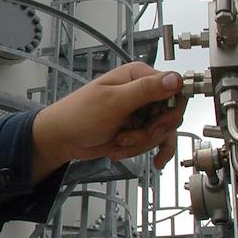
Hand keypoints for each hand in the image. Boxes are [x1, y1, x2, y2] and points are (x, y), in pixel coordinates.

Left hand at [31, 62, 186, 180]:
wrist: (62, 138)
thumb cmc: (79, 115)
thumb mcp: (114, 102)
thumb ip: (145, 90)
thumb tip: (175, 79)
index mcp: (138, 76)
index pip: (174, 89)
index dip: (170, 110)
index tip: (158, 125)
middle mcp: (142, 91)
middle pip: (169, 114)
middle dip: (151, 132)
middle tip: (129, 136)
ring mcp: (140, 111)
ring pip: (162, 131)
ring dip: (142, 143)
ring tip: (119, 142)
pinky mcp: (137, 128)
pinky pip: (155, 141)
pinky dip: (146, 151)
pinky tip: (149, 160)